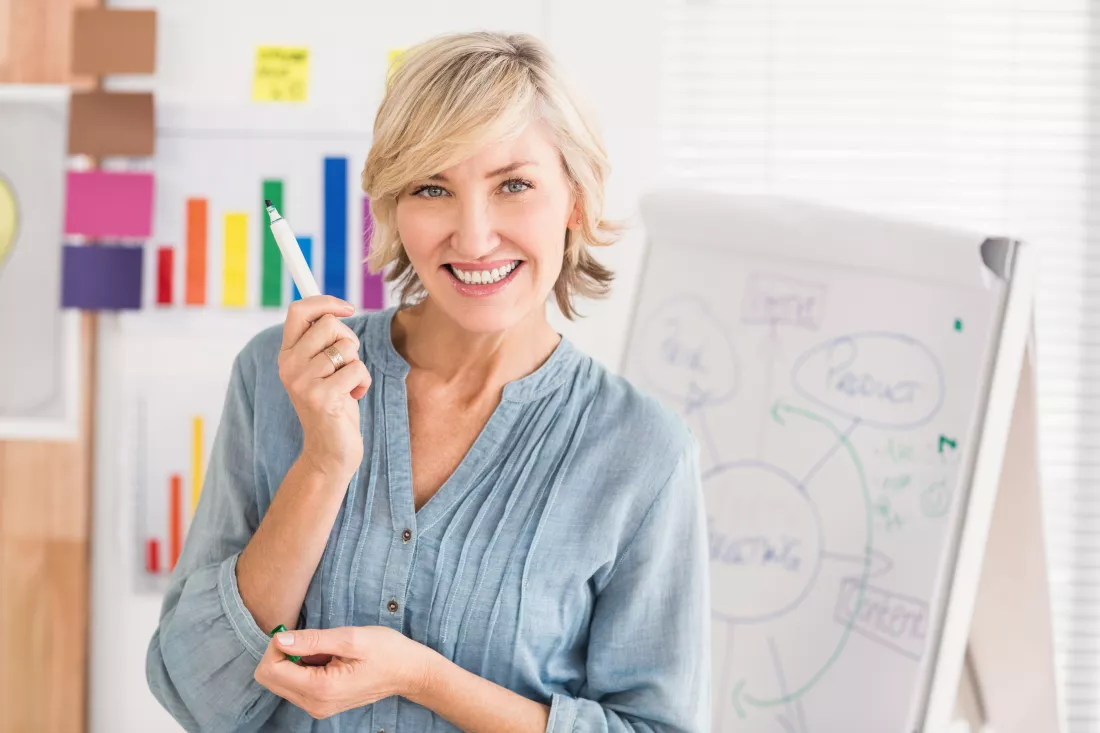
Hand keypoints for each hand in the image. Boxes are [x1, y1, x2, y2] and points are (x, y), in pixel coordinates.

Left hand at [254, 626, 434, 719]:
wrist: (409, 673)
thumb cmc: (386, 652)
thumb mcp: (351, 638)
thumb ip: (313, 640)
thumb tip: (279, 639)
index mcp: (320, 689)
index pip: (271, 669)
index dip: (277, 645)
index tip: (298, 632)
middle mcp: (314, 704)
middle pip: (269, 678)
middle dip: (281, 653)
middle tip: (308, 639)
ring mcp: (317, 707)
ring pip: (280, 681)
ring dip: (293, 660)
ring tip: (324, 650)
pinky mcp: (321, 704)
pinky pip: (295, 685)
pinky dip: (302, 668)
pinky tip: (326, 659)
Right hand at [278, 296, 370, 478]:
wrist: (329, 451)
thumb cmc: (333, 404)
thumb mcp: (322, 369)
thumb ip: (322, 342)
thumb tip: (336, 308)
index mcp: (287, 354)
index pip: (298, 311)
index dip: (325, 302)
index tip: (348, 308)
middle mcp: (289, 365)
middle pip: (329, 324)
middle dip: (349, 339)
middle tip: (347, 363)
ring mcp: (302, 381)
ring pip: (347, 347)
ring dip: (357, 364)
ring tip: (347, 384)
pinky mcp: (321, 397)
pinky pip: (357, 369)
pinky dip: (363, 382)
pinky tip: (353, 397)